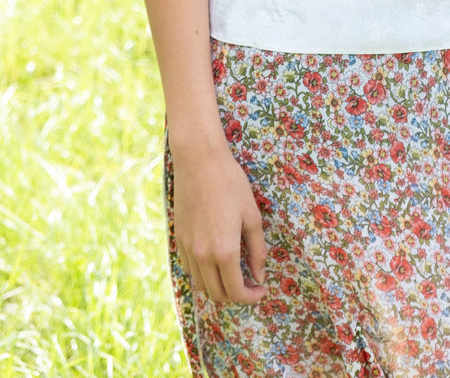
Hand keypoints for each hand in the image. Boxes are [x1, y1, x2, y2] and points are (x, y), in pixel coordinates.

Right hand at [172, 138, 267, 304]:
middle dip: (235, 295)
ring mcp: (188, 248)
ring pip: (201, 284)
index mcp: (224, 251)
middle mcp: (203, 256)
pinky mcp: (179, 239)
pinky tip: (215, 259)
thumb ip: (257, 249)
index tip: (261, 289)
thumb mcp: (251, 215)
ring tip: (233, 273)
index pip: (236, 292)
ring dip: (217, 286)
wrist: (199, 161)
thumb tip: (259, 275)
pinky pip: (190, 268)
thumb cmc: (230, 184)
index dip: (251, 297)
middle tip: (250, 283)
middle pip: (217, 294)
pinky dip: (203, 273)